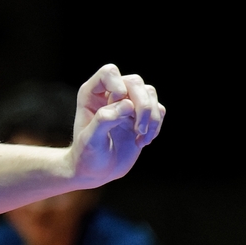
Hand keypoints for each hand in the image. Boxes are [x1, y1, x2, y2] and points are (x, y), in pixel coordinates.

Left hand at [66, 64, 164, 188]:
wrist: (96, 172)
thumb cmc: (86, 155)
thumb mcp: (90, 140)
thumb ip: (104, 119)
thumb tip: (128, 105)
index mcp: (92, 94)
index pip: (109, 72)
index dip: (118, 85)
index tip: (119, 107)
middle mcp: (111, 94)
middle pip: (135, 81)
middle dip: (142, 105)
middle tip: (138, 129)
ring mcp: (128, 104)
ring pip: (150, 93)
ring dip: (151, 117)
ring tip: (141, 138)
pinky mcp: (141, 117)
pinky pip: (159, 110)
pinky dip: (156, 126)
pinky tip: (143, 142)